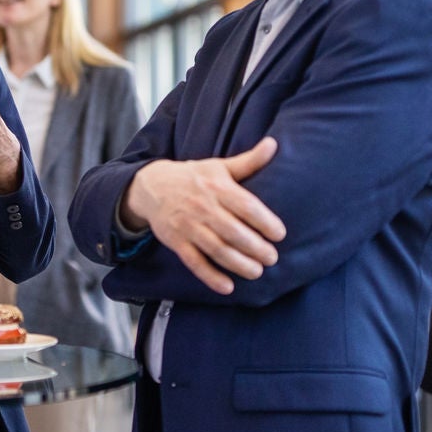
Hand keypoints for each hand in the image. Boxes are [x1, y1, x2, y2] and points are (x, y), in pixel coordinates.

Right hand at [121, 137, 285, 293]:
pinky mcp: (177, 242)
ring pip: (216, 249)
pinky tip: (228, 287)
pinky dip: (210, 276)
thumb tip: (274, 144)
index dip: (265, 221)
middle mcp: (203, 207)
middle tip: (272, 258)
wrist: (151, 186)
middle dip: (255, 247)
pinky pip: (195, 262)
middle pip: (234, 231)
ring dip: (238, 264)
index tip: (280, 234)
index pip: (246, 206)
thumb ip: (249, 161)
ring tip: (257, 272)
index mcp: (217, 186)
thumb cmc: (193, 177)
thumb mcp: (219, 166)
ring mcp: (188, 226)